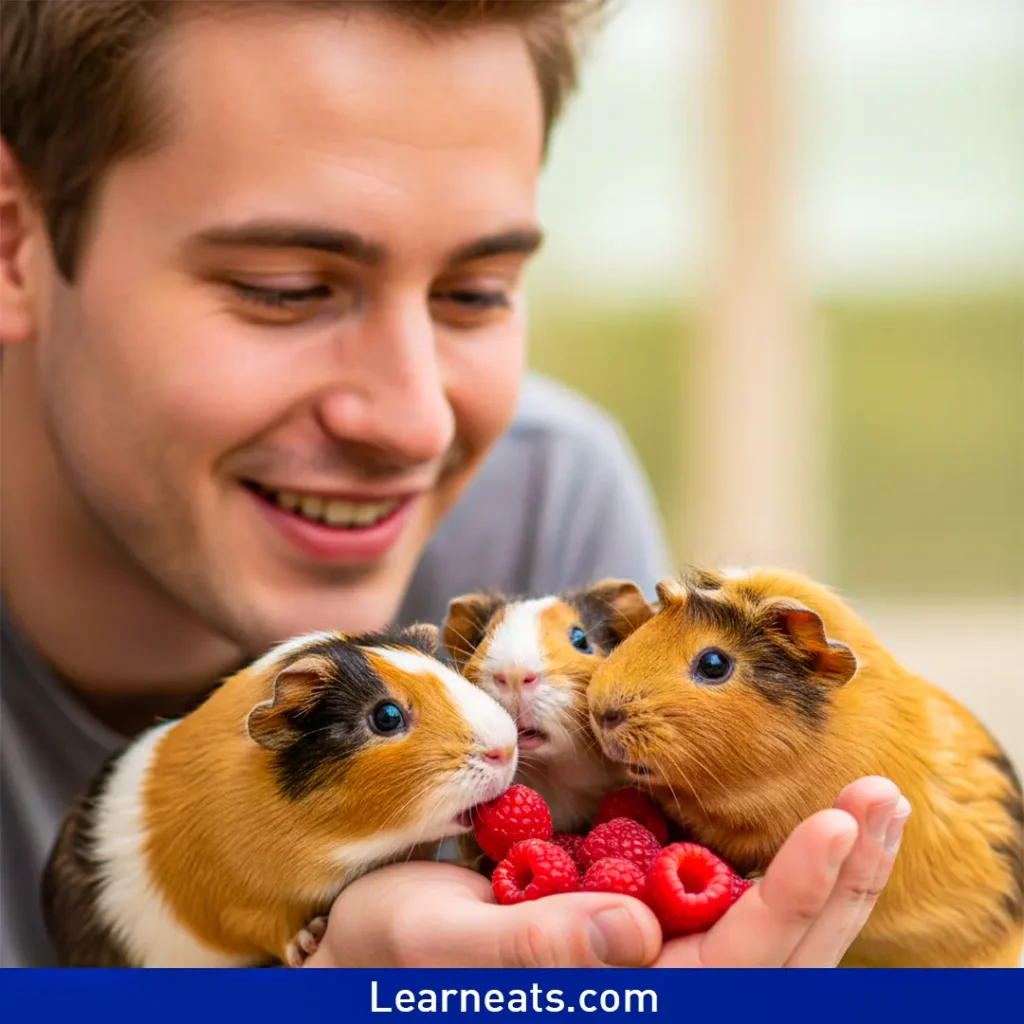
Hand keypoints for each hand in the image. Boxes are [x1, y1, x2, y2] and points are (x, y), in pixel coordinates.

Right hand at [304, 775, 908, 967]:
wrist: (376, 938)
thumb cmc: (396, 952)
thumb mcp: (447, 946)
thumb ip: (537, 947)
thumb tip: (636, 933)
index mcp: (618, 1007)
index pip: (733, 968)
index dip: (794, 899)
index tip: (840, 822)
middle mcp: (656, 988)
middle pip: (782, 956)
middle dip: (843, 880)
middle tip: (889, 797)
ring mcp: (658, 954)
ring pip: (775, 930)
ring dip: (835, 869)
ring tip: (880, 803)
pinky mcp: (646, 914)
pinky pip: (737, 899)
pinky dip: (790, 860)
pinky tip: (819, 818)